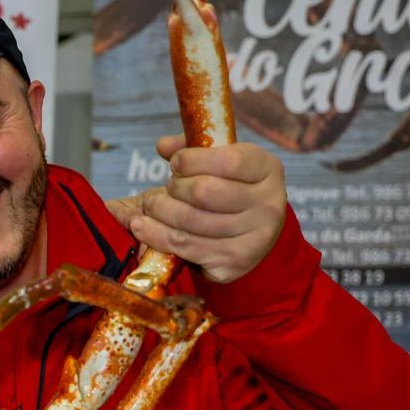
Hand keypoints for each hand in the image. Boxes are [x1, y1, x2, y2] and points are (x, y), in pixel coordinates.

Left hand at [106, 135, 286, 282]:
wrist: (249, 235)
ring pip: (189, 222)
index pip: (228, 161)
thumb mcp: (219, 163)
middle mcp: (268, 204)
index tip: (175, 163)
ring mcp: (254, 238)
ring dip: (158, 211)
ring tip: (149, 205)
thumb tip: (163, 146)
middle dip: (173, 188)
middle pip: (204, 192)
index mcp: (267, 170)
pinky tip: (141, 225)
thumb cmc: (229, 189)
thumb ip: (192, 150)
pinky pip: (184, 247)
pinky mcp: (234, 263)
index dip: (192, 160)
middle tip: (166, 188)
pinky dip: (155, 235)